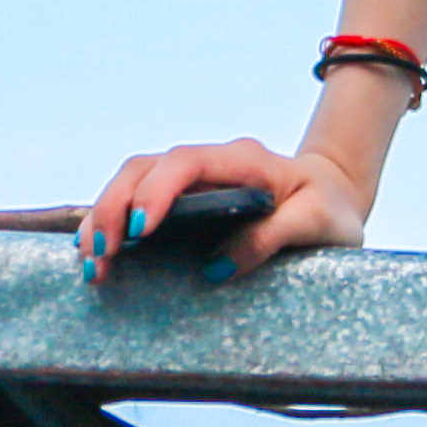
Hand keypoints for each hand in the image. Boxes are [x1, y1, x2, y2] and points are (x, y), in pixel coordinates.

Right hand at [73, 133, 366, 280]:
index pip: (186, 163)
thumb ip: (276, 236)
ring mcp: (194, 179)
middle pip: (145, 167)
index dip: (155, 192)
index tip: (137, 232)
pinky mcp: (183, 200)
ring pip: (133, 181)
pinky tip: (99, 255)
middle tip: (98, 257)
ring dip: (104, 216)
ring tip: (91, 262)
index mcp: (243, 159)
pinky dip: (113, 225)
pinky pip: (138, 201)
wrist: (336, 195)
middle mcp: (212, 162)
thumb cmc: (331, 209)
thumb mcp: (321, 222)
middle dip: (113, 208)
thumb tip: (218, 267)